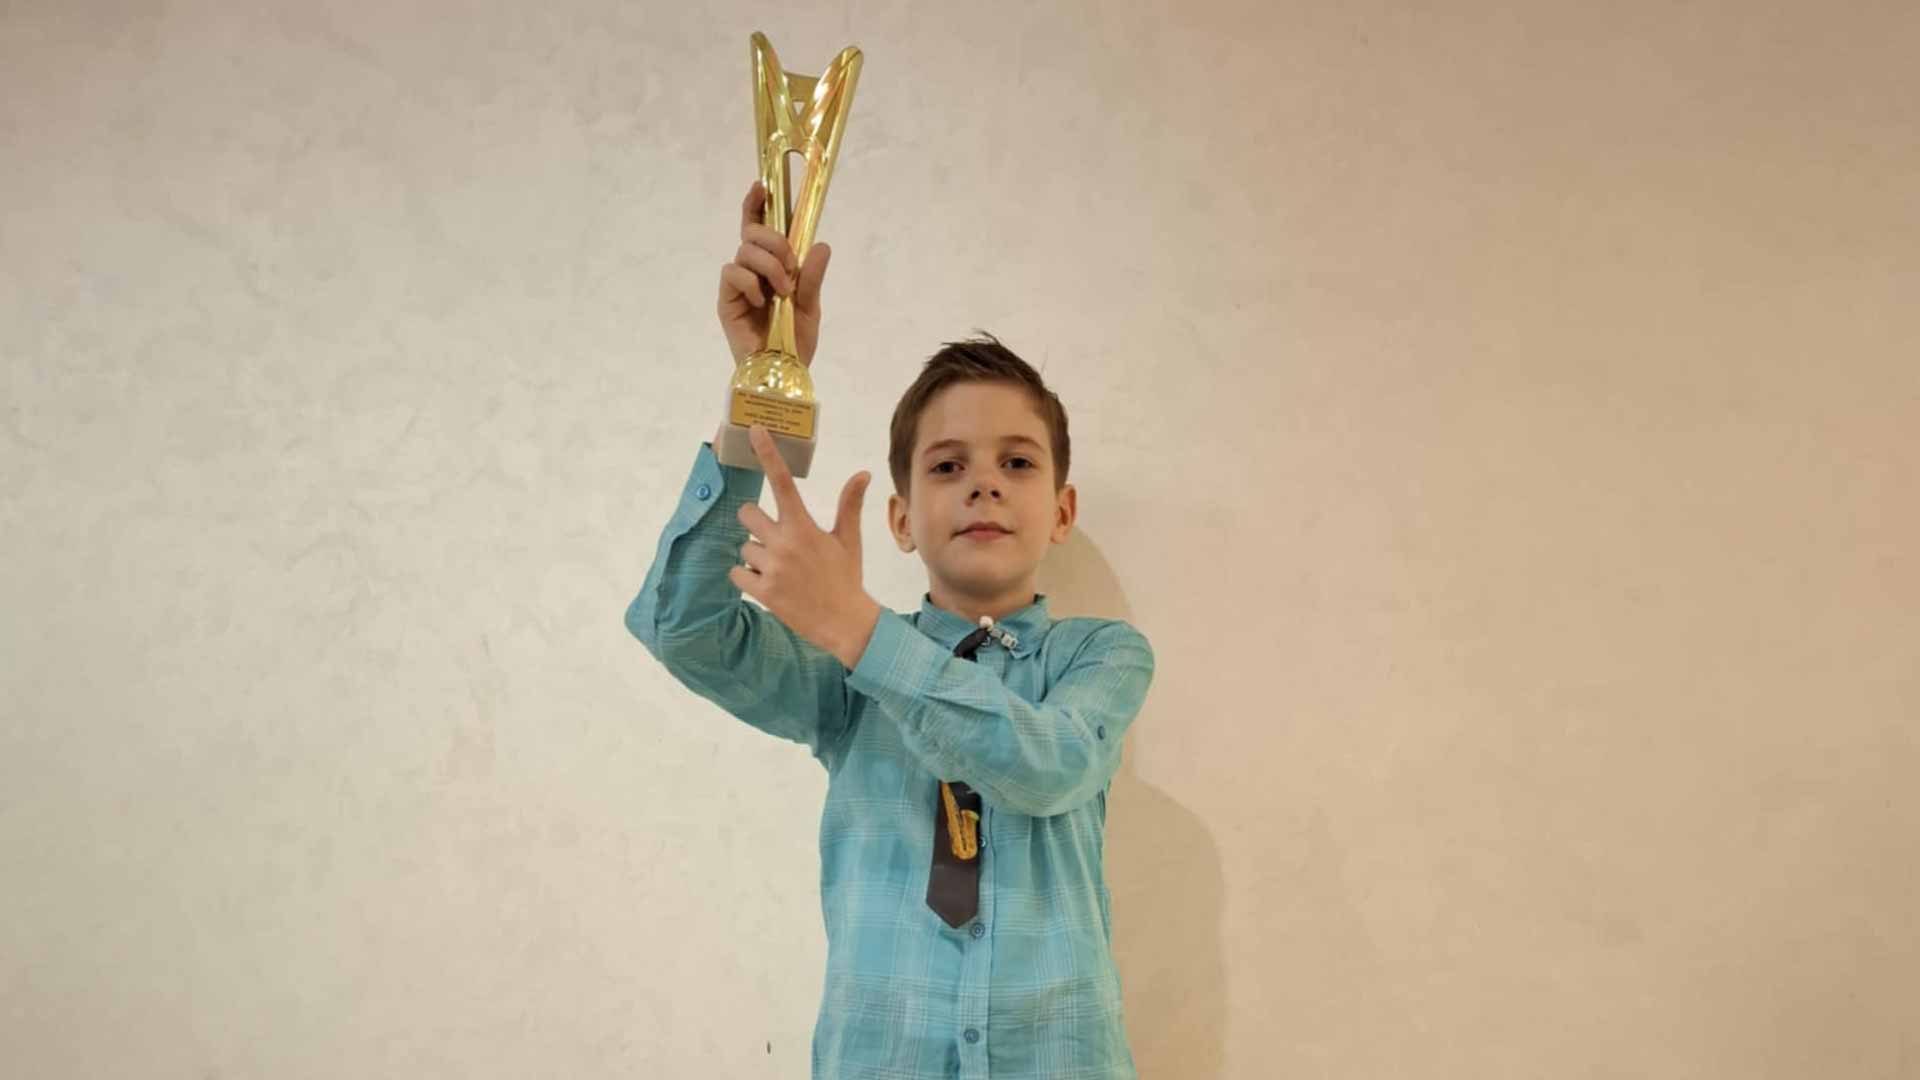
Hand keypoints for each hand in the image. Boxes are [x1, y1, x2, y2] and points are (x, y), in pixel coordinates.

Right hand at [716, 179, 832, 368]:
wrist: (784, 372)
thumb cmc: (795, 341)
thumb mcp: (811, 306)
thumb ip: (813, 277)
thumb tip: (820, 245)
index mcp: (772, 266)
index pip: (759, 227)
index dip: (757, 204)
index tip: (761, 186)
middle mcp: (752, 270)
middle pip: (752, 231)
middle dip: (775, 241)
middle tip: (790, 267)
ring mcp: (737, 284)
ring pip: (745, 250)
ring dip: (769, 266)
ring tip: (783, 291)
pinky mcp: (726, 300)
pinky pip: (732, 273)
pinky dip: (751, 283)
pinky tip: (762, 302)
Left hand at [729, 425, 879, 667]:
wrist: (845, 622)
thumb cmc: (846, 577)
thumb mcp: (849, 540)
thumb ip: (849, 504)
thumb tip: (863, 473)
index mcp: (804, 527)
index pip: (783, 482)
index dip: (768, 454)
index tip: (755, 431)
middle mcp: (785, 543)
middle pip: (747, 514)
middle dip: (755, 523)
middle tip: (773, 538)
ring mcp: (771, 567)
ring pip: (743, 547)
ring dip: (756, 556)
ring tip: (781, 570)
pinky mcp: (762, 591)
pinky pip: (736, 573)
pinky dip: (747, 577)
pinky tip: (769, 584)